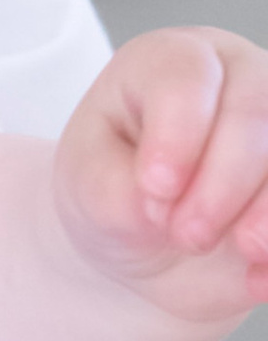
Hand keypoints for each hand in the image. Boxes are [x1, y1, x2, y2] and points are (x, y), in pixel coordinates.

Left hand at [56, 24, 267, 327]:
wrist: (145, 244)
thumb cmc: (112, 189)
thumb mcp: (89, 186)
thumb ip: (117, 189)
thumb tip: (163, 200)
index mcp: (171, 61)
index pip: (187, 73)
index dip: (178, 132)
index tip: (156, 188)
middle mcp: (238, 79)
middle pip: (255, 109)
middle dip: (225, 182)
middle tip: (188, 235)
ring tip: (242, 251)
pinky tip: (258, 278)